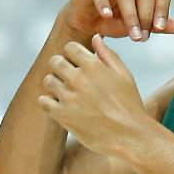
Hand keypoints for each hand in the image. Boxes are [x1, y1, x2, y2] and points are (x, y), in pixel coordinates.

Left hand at [37, 34, 149, 153]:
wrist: (129, 136)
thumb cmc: (130, 106)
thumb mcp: (124, 76)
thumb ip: (108, 55)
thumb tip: (95, 37)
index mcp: (93, 65)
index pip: (69, 48)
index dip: (72, 55)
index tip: (77, 65)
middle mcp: (78, 78)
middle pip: (55, 62)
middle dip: (62, 68)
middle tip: (70, 80)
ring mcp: (68, 97)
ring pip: (48, 81)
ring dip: (55, 86)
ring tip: (67, 95)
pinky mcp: (62, 115)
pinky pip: (43, 102)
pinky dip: (48, 103)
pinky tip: (60, 107)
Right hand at [63, 0, 173, 42]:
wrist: (88, 22)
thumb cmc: (116, 21)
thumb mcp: (138, 25)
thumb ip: (155, 26)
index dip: (162, 9)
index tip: (159, 28)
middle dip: (146, 16)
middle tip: (143, 37)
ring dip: (130, 16)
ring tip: (132, 35)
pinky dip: (104, 3)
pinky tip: (107, 17)